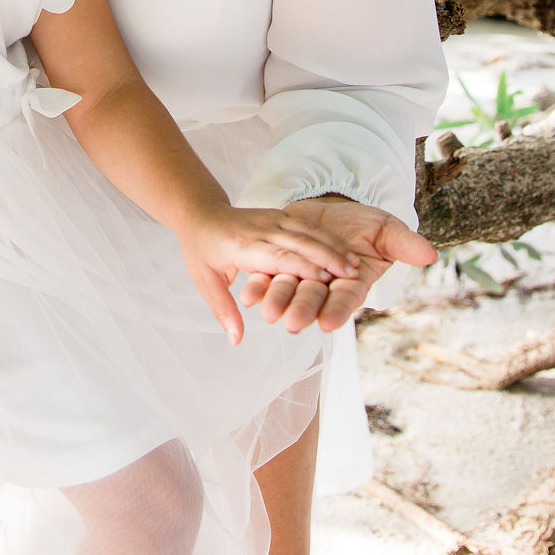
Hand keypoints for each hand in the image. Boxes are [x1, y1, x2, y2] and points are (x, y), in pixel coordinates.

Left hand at [179, 205, 360, 344]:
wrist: (200, 213)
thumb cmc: (201, 250)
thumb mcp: (205, 282)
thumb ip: (223, 310)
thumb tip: (236, 341)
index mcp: (243, 246)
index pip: (278, 256)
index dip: (303, 266)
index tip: (327, 280)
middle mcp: (261, 230)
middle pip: (299, 241)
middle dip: (327, 256)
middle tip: (353, 273)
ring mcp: (271, 218)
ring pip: (306, 230)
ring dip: (332, 245)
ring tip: (355, 264)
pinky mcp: (278, 214)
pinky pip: (306, 224)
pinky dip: (327, 236)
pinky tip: (344, 248)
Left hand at [239, 196, 436, 333]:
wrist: (332, 208)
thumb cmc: (362, 225)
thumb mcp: (386, 231)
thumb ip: (404, 244)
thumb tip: (431, 254)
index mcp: (352, 281)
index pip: (346, 299)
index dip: (337, 310)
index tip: (328, 323)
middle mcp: (325, 283)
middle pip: (313, 299)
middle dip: (303, 309)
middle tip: (292, 322)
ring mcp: (300, 273)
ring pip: (288, 290)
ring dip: (278, 301)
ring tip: (268, 312)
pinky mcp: (278, 260)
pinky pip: (267, 276)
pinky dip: (259, 286)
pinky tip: (248, 294)